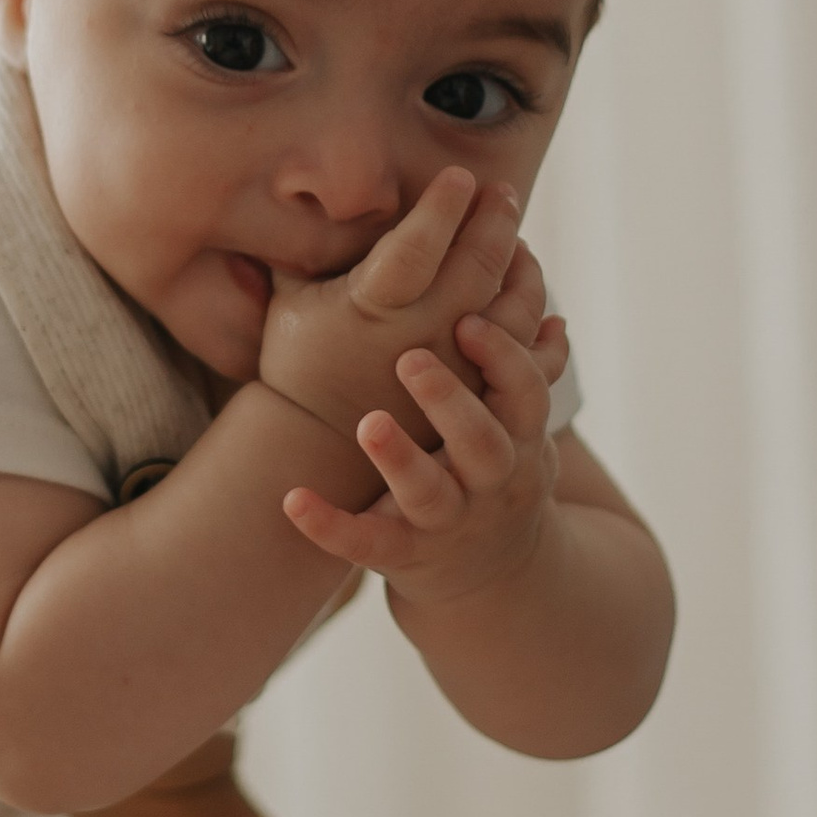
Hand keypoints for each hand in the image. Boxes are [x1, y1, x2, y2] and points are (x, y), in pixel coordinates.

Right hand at [255, 168, 525, 447]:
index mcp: (374, 306)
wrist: (321, 443)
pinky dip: (542, 324)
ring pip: (515, 308)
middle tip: (500, 192)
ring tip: (517, 243)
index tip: (459, 175)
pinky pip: (531, 357)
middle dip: (496, 221)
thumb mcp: (292, 298)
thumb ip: (309, 243)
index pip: (418, 244)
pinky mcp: (481, 397)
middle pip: (479, 267)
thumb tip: (307, 182)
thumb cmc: (302, 361)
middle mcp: (423, 335)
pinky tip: (536, 296)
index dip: (442, 207)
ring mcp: (459, 369)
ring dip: (523, 268)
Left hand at [281, 262, 571, 607]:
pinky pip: (366, 542)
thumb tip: (521, 249)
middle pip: (484, 443)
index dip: (504, 358)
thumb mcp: (514, 410)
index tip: (469, 320)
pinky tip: (292, 501)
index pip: (524, 389)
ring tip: (368, 423)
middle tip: (411, 360)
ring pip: (430, 494)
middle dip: (454, 402)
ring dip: (400, 459)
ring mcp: (448, 519)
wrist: (491, 568)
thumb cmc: (490, 457)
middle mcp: (491, 478)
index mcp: (516, 431)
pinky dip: (330, 525)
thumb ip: (513, 343)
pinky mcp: (402, 552)